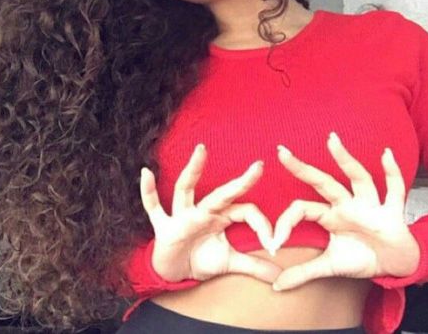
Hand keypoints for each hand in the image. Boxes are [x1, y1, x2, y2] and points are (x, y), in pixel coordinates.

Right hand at [140, 143, 282, 283]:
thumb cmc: (200, 259)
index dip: (262, 227)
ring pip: (186, 189)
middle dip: (240, 182)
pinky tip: (146, 172)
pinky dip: (148, 192)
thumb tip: (280, 277)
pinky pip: (153, 207)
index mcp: (220, 216)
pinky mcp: (163, 226)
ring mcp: (181, 216)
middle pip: (222, 194)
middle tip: (259, 166)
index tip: (274, 246)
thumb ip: (253, 266)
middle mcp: (202, 211)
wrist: (173, 273)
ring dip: (193, 170)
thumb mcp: (229, 263)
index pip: (246, 212)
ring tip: (201, 150)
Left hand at [269, 131, 420, 290]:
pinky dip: (393, 172)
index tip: (273, 244)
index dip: (285, 223)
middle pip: (322, 182)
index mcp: (329, 215)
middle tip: (280, 151)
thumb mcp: (330, 266)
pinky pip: (394, 189)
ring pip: (357, 178)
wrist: (395, 263)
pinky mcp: (393, 212)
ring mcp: (369, 205)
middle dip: (302, 168)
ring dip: (345, 159)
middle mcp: (346, 204)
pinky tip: (386, 154)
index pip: (302, 209)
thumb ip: (304, 273)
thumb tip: (276, 286)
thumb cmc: (362, 256)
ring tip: (331, 140)